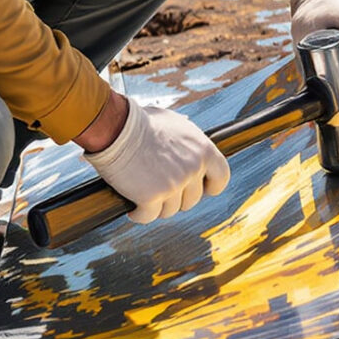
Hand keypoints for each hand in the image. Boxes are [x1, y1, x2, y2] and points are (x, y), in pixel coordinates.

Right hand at [82, 99, 229, 224]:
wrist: (117, 128)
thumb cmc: (141, 122)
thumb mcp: (174, 123)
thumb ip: (187, 140)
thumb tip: (191, 147)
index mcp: (203, 149)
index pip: (221, 177)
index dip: (211, 187)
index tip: (202, 190)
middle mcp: (193, 168)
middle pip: (192, 199)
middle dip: (176, 198)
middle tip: (160, 190)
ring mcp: (174, 184)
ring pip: (170, 210)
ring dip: (157, 206)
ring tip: (143, 195)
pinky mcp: (153, 196)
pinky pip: (149, 216)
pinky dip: (140, 215)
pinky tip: (133, 209)